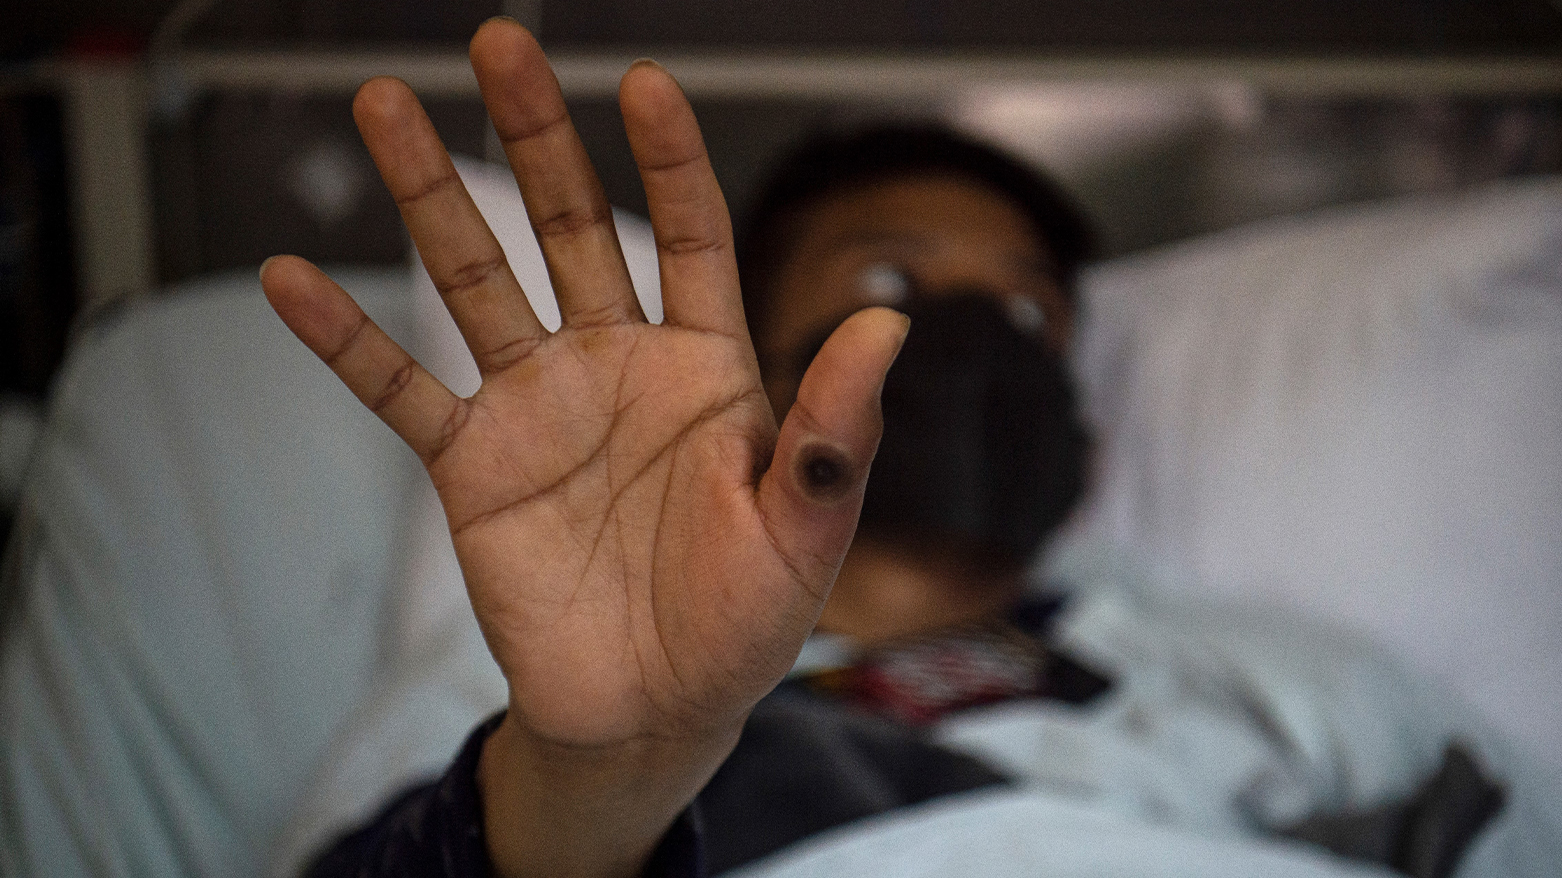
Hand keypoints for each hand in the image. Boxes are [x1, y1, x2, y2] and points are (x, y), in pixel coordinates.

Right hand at [261, 19, 906, 877]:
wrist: (656, 713)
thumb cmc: (745, 624)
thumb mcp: (807, 531)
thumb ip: (835, 432)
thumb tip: (889, 325)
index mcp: (707, 370)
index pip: (689, 237)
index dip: (669, 162)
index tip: (645, 84)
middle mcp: (617, 367)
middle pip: (570, 228)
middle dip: (535, 137)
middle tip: (498, 45)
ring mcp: (538, 410)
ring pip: (476, 283)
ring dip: (430, 198)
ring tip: (385, 107)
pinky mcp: (473, 467)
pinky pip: (400, 390)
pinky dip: (346, 340)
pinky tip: (292, 280)